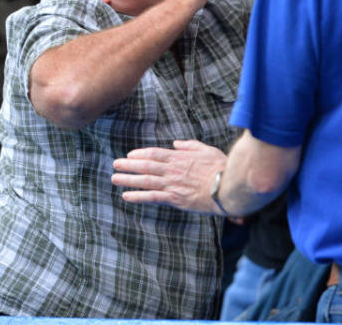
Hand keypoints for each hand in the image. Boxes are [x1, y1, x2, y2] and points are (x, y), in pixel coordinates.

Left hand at [112, 139, 227, 213]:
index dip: (140, 154)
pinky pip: (152, 197)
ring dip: (128, 179)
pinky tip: (127, 196)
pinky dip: (138, 197)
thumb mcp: (206, 150)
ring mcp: (172, 184)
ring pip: (145, 180)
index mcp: (179, 158)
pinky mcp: (175, 199)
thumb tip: (176, 143)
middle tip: (115, 164)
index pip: (154, 154)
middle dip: (128, 165)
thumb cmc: (221, 168)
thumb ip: (189, 146)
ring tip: (115, 179)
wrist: (227, 186)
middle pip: (145, 166)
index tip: (129, 155)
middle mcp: (172, 170)